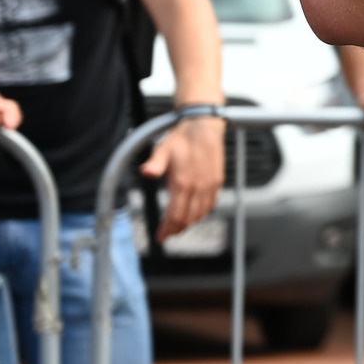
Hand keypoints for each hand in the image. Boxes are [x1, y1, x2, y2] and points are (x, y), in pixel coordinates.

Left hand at [141, 113, 225, 239]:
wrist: (204, 126)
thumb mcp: (163, 149)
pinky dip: (203, 213)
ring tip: (180, 226)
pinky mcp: (217, 181)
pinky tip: (196, 213)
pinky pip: (211, 204)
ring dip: (190, 223)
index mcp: (182, 182)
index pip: (175, 216)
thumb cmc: (182, 138)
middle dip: (177, 229)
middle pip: (188, 219)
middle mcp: (198, 187)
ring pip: (201, 214)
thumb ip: (155, 163)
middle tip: (168, 234)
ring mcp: (209, 185)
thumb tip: (146, 172)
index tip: (161, 237)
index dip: (167, 230)